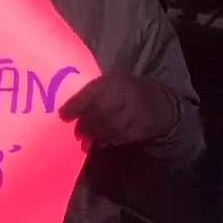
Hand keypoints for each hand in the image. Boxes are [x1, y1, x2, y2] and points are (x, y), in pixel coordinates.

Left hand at [60, 73, 179, 146]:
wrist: (159, 100)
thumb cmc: (125, 90)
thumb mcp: (109, 83)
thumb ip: (91, 93)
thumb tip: (66, 110)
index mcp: (113, 81)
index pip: (91, 93)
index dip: (75, 106)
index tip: (63, 116)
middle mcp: (125, 95)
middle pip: (100, 112)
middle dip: (85, 124)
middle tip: (77, 132)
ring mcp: (136, 112)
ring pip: (111, 127)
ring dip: (95, 134)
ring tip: (88, 137)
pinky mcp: (144, 127)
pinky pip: (122, 137)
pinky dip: (109, 140)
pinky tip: (102, 141)